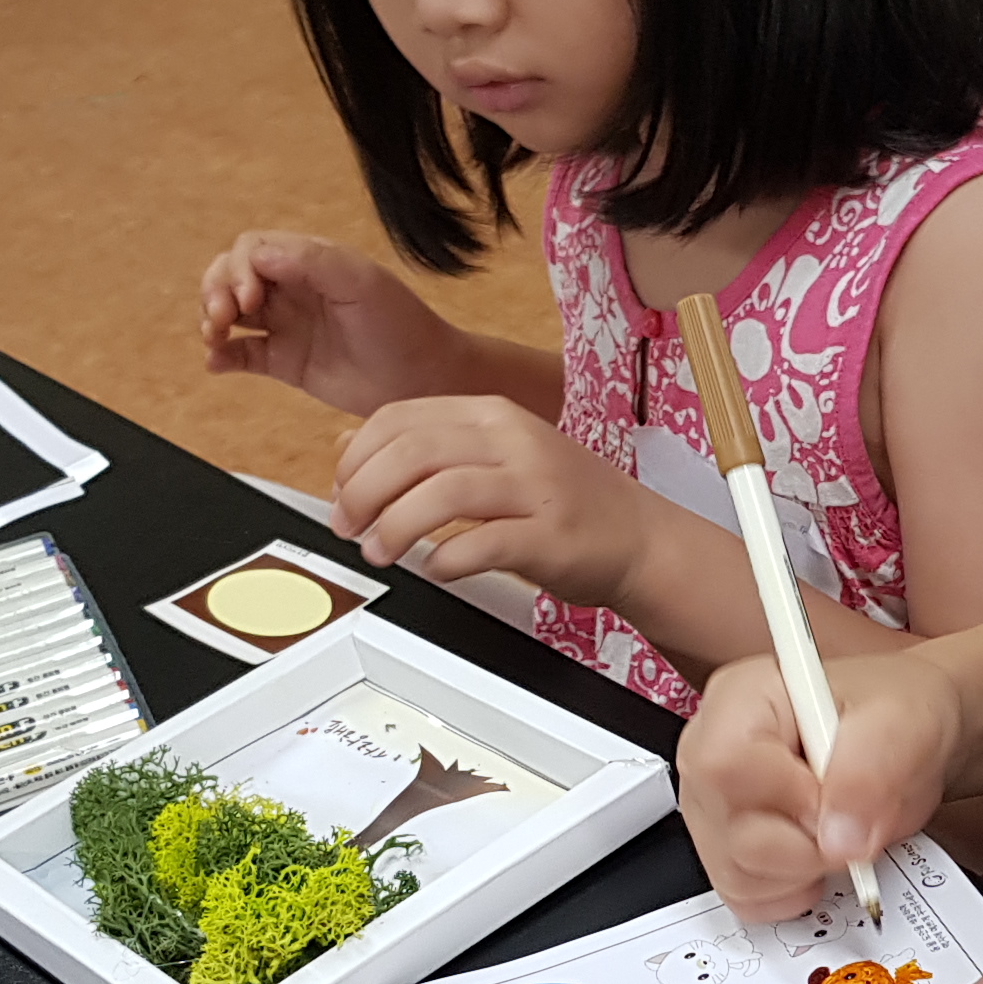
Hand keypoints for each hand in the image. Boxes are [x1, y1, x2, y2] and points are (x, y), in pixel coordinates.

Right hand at [198, 232, 470, 413]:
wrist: (427, 380)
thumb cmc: (403, 326)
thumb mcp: (362, 283)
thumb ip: (311, 262)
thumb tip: (257, 255)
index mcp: (309, 261)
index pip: (252, 251)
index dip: (239, 270)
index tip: (250, 298)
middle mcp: (293, 288)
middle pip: (231, 277)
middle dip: (216, 291)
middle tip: (222, 318)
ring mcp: (287, 325)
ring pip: (230, 313)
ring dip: (212, 320)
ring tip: (215, 337)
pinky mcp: (286, 362)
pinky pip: (242, 355)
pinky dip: (222, 356)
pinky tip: (217, 363)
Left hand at [330, 396, 652, 606]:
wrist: (642, 539)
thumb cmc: (565, 503)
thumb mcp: (493, 457)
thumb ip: (426, 448)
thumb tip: (348, 443)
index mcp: (494, 414)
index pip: (401, 418)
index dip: (356, 458)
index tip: (340, 492)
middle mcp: (515, 441)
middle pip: (414, 452)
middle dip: (365, 493)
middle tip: (349, 527)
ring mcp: (536, 487)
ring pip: (443, 494)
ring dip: (396, 528)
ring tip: (381, 553)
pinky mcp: (551, 536)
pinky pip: (483, 543)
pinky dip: (446, 559)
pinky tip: (434, 569)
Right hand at [679, 650, 964, 919]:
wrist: (907, 739)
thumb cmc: (898, 714)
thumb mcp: (901, 723)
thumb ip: (869, 773)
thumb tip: (839, 838)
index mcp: (742, 698)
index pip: (725, 767)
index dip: (787, 801)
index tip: (837, 806)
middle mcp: (712, 750)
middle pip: (729, 831)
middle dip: (806, 846)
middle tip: (851, 821)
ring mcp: (714, 804)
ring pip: (735, 874)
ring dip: (803, 871)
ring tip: (838, 831)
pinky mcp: (725, 847)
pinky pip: (745, 896)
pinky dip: (792, 891)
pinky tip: (819, 857)